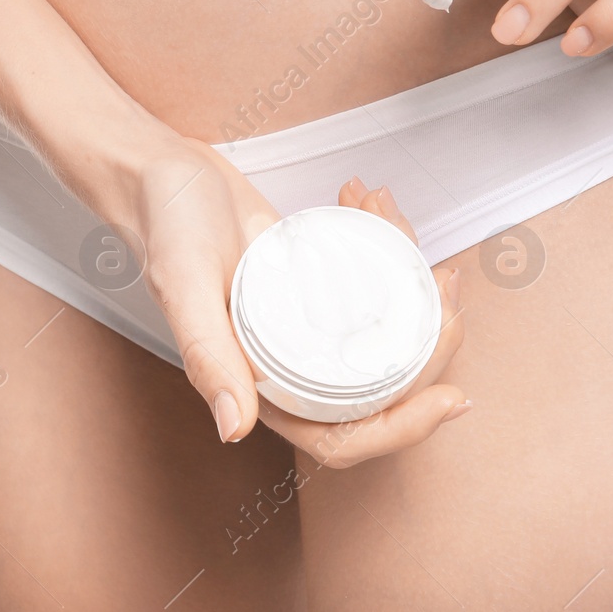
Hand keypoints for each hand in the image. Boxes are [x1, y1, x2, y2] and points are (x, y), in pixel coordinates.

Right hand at [132, 145, 467, 466]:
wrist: (159, 174)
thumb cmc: (163, 227)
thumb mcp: (185, 286)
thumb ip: (207, 354)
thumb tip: (235, 429)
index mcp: (259, 387)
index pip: (343, 437)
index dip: (404, 429)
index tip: (453, 397)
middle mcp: (290, 365)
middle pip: (385, 382)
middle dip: (432, 341)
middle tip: (448, 286)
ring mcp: (308, 323)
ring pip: (387, 327)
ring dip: (414, 280)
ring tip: (405, 223)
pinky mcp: (317, 281)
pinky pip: (371, 280)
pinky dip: (385, 241)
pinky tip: (375, 202)